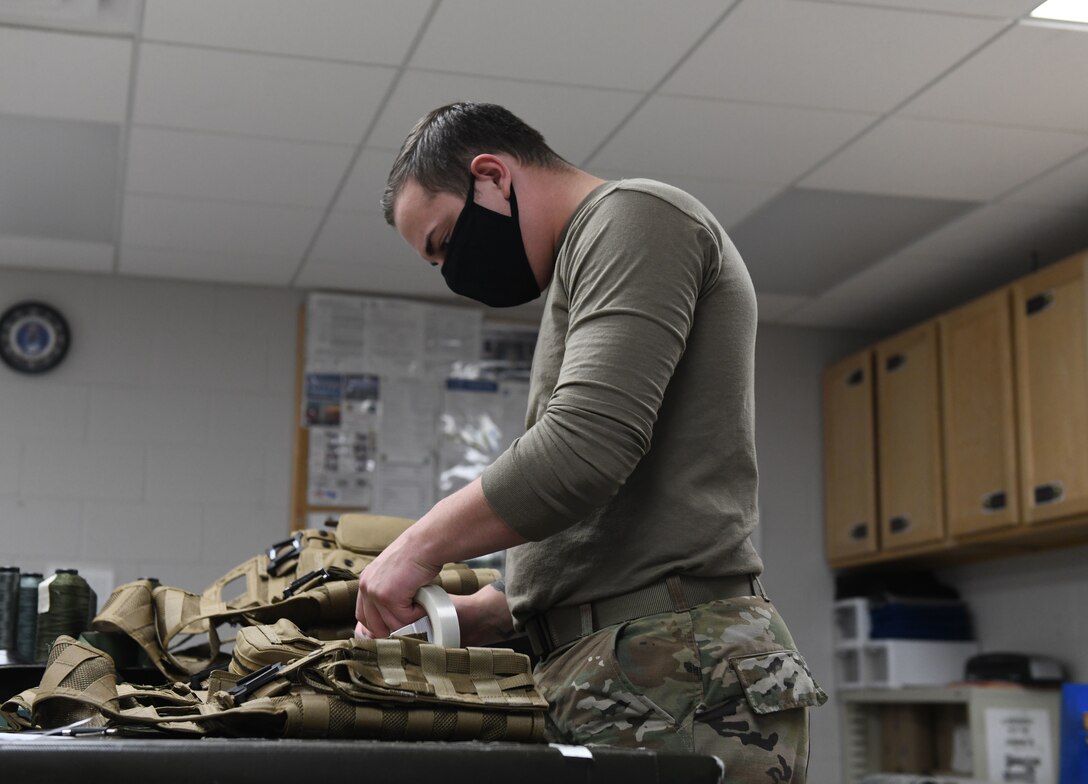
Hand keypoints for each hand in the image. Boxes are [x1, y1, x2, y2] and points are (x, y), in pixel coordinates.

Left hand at [354, 477, 526, 637]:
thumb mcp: (393, 576)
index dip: (378, 626)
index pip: (363, 616)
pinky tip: (422, 597)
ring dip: (411, 618)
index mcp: (366, 582)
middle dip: (394, 628)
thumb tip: (391, 620)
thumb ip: (388, 593)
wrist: (425, 544)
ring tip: (420, 599)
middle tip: (411, 619)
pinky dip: (418, 612)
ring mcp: (375, 592)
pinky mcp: (388, 597)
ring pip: (393, 625)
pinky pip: (405, 619)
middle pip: (374, 626)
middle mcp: (366, 587)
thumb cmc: (417, 556)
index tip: (393, 629)